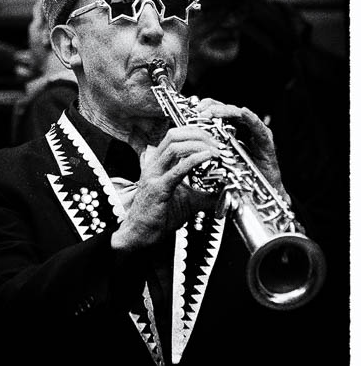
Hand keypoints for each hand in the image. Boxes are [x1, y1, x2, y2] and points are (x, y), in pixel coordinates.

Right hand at [111, 125, 221, 250]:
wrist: (141, 234)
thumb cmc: (159, 216)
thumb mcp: (187, 200)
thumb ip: (205, 195)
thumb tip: (224, 193)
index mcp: (158, 163)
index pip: (174, 136)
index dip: (194, 131)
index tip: (212, 137)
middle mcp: (154, 165)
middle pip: (174, 135)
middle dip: (198, 134)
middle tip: (216, 142)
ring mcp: (154, 175)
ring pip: (175, 146)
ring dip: (199, 144)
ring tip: (215, 150)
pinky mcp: (158, 188)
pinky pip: (177, 169)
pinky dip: (194, 160)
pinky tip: (207, 157)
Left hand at [195, 98, 289, 201]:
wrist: (259, 194)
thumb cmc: (240, 177)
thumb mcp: (219, 161)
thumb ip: (209, 149)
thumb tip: (189, 142)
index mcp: (233, 131)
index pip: (220, 113)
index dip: (207, 108)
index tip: (195, 109)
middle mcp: (245, 129)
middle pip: (229, 110)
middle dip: (214, 108)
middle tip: (201, 110)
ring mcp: (256, 133)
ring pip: (240, 116)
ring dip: (227, 111)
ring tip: (214, 111)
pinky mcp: (266, 141)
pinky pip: (258, 127)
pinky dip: (250, 119)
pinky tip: (243, 113)